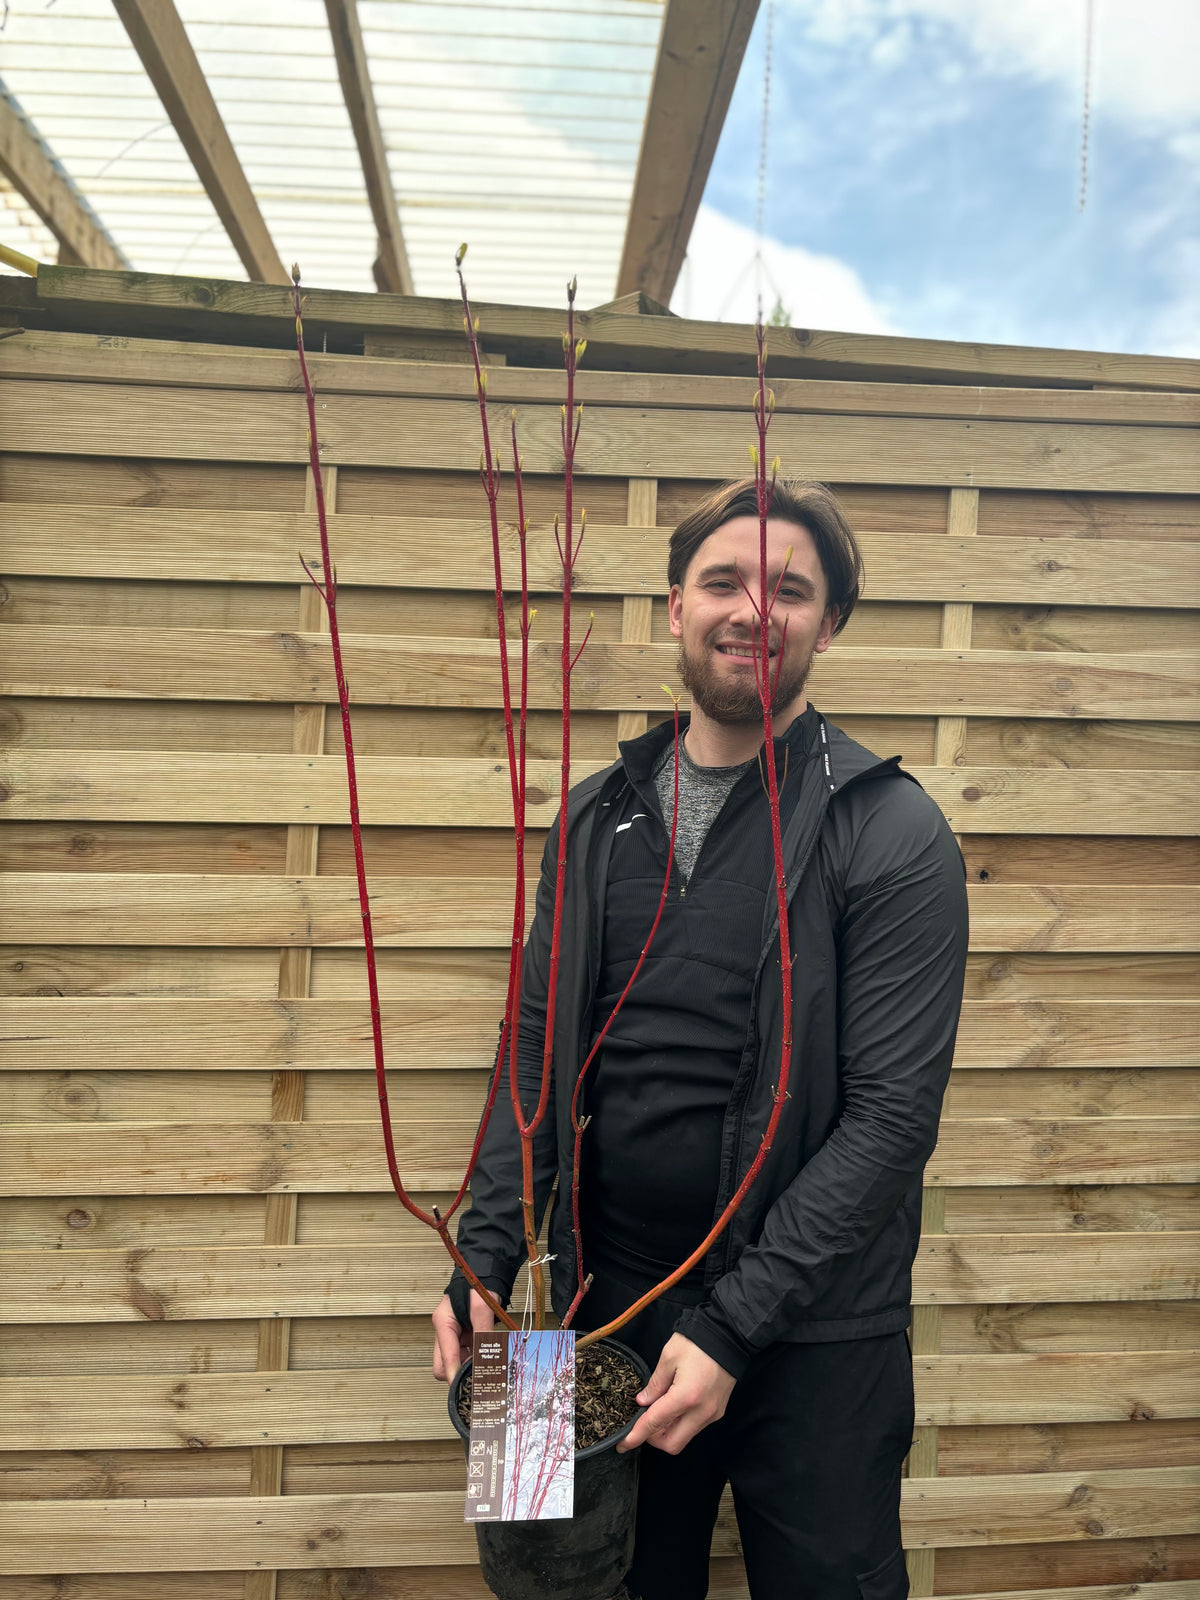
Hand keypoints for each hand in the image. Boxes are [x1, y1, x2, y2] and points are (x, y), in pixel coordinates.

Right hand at [431, 1289, 494, 1382]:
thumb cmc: (479, 1285)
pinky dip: (475, 1359)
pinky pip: (465, 1356)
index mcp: (443, 1323)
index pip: (445, 1358)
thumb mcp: (482, 1308)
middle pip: (443, 1365)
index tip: (463, 1390)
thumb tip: (485, 1360)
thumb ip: (483, 1334)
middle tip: (479, 1371)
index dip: (454, 1376)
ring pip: (455, 1363)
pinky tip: (487, 1357)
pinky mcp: (463, 1337)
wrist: (485, 1275)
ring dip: (469, 1366)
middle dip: (459, 1372)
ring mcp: (454, 1336)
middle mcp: (445, 1332)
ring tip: (487, 1363)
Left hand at [617, 1333, 734, 1454]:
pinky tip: (674, 1406)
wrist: (730, 1336)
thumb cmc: (698, 1342)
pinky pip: (694, 1427)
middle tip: (643, 1422)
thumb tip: (643, 1402)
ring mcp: (712, 1414)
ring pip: (684, 1438)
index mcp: (686, 1398)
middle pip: (672, 1444)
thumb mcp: (669, 1357)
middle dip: (653, 1439)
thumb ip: (655, 1384)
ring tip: (659, 1409)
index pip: (654, 1425)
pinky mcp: (718, 1412)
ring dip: (667, 1431)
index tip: (622, 1444)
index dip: (635, 1436)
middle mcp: (701, 1413)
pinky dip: (680, 1424)